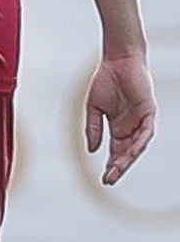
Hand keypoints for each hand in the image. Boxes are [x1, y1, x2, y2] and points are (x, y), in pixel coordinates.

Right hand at [86, 49, 155, 185]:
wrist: (118, 61)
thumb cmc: (105, 81)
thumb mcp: (94, 108)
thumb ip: (93, 128)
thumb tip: (91, 150)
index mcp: (118, 127)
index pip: (117, 152)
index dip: (112, 165)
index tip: (104, 179)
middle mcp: (132, 127)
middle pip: (127, 152)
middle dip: (119, 167)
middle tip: (109, 180)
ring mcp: (142, 120)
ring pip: (138, 145)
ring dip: (128, 158)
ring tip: (118, 169)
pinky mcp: (149, 112)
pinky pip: (147, 131)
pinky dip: (140, 142)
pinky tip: (131, 151)